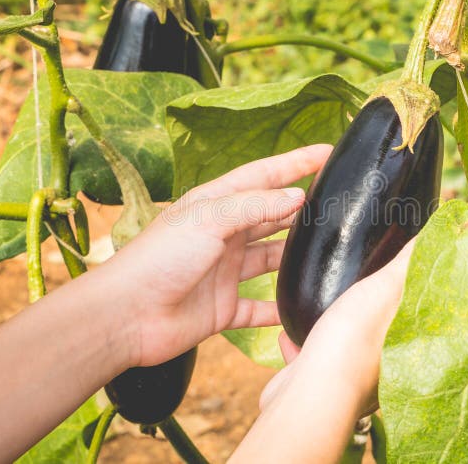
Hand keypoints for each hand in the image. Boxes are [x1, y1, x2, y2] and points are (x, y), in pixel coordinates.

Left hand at [100, 144, 332, 367]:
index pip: (264, 176)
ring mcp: (224, 271)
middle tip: (340, 204)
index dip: (296, 163)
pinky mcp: (224, 307)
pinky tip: (304, 306)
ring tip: (331, 251)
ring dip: (295, 257)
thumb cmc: (159, 257)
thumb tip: (298, 197)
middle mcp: (223, 235)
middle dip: (302, 209)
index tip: (329, 151)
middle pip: (271, 216)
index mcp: (216, 204)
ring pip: (271, 260)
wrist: (126, 316)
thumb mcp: (209, 218)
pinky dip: (280, 308)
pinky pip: (260, 306)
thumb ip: (255, 205)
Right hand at [231, 241, 414, 462]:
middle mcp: (378, 374)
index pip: (410, 320)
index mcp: (402, 354)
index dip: (402, 298)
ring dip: (328, 327)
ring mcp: (343, 382)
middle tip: (355, 287)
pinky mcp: (312, 386)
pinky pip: (307, 361)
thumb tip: (426, 237)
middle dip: (364, 311)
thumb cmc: (350, 345)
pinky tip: (289, 332)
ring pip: (339, 348)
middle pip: (374, 333)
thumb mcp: (384, 290)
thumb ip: (405, 263)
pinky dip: (300, 346)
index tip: (392, 278)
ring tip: (321, 305)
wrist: (306, 396)